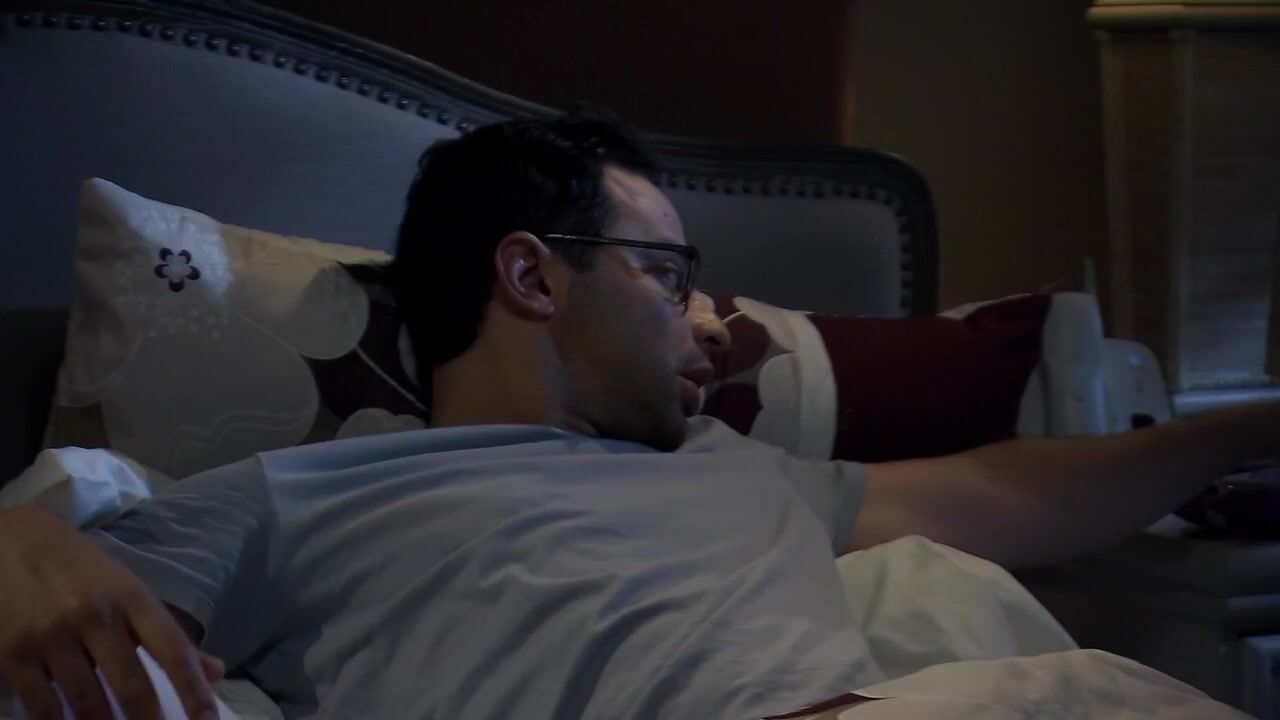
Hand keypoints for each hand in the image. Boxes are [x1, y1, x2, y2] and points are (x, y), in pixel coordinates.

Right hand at [0, 506, 222, 719]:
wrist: (10, 539)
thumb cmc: (78, 568)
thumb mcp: (128, 589)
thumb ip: (167, 633)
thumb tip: (215, 672)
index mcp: (131, 596)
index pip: (172, 649)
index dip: (193, 689)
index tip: (207, 719)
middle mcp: (93, 615)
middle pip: (131, 684)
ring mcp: (49, 635)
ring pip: (86, 700)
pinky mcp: (11, 653)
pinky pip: (40, 704)